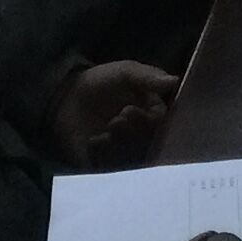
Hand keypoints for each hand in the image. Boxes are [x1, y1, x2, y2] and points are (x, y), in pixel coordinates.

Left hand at [50, 60, 177, 167]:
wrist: (66, 97)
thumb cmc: (101, 81)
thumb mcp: (124, 72)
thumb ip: (147, 77)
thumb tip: (175, 81)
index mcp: (152, 111)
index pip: (162, 122)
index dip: (148, 120)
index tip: (128, 110)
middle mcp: (142, 132)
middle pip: (149, 142)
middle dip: (132, 132)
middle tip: (115, 120)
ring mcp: (125, 148)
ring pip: (133, 156)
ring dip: (118, 143)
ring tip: (105, 131)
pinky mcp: (106, 161)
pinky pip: (112, 167)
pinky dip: (103, 155)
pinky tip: (93, 141)